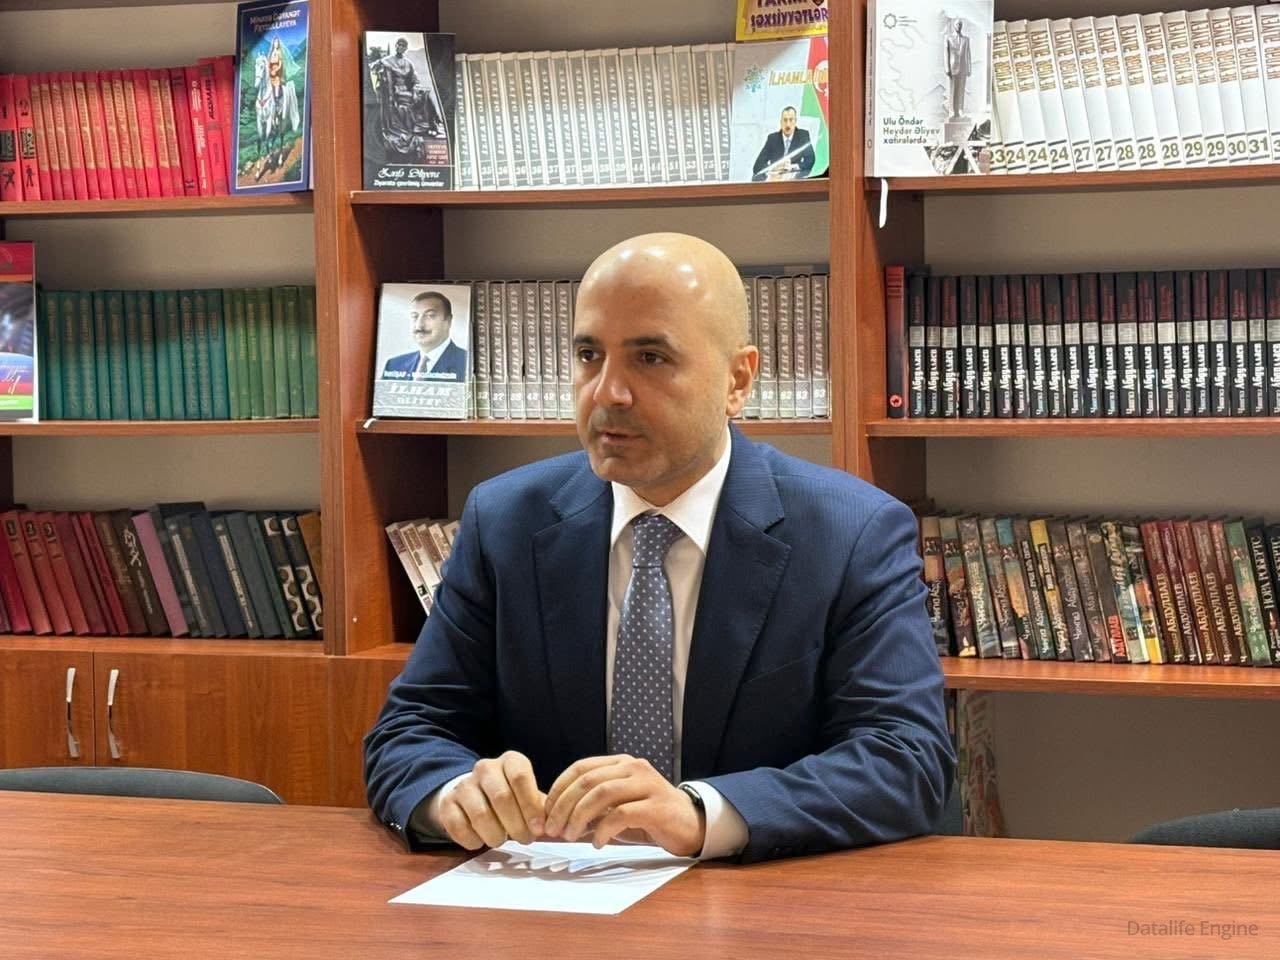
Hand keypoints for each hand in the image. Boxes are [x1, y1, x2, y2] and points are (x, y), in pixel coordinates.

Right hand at [437, 750, 546, 849]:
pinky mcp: (447, 802)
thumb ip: (543, 809)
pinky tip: (480, 842)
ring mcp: (464, 784)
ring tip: (502, 841)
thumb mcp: (529, 796)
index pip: (520, 777)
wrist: (474, 795)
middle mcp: (486, 767)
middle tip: (524, 839)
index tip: (538, 829)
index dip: (530, 806)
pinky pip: (458, 825)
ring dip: (495, 835)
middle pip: (501, 797)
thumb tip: (554, 826)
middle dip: (516, 825)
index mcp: (510, 761)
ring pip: (480, 814)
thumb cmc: (511, 798)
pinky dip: (472, 839)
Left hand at [542, 755, 705, 856]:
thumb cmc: (647, 817)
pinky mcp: (657, 807)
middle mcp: (634, 768)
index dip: (559, 789)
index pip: (581, 767)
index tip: (545, 813)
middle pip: (588, 780)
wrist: (690, 825)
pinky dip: (603, 830)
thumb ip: (590, 809)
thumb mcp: (616, 808)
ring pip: (603, 793)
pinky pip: (622, 814)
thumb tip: (553, 821)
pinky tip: (597, 843)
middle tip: (552, 829)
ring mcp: (647, 785)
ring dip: (579, 816)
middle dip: (564, 805)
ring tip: (570, 836)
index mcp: (621, 763)